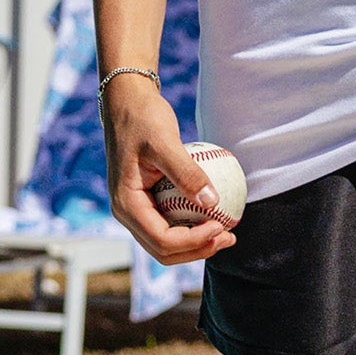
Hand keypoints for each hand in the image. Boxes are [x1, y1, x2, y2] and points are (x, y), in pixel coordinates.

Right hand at [101, 77, 237, 265]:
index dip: (194, 241)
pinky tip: (216, 218)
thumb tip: (213, 203)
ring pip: (166, 244)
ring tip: (227, 233)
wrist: (127, 103)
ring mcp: (136, 210)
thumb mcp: (165, 141)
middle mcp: (127, 213)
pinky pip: (170, 226)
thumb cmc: (143, 118)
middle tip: (229, 237)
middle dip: (198, 250)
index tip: (221, 225)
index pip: (161, 240)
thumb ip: (187, 173)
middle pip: (163, 251)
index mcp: (126, 204)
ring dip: (197, 245)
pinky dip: (192, 229)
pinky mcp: (147, 203)